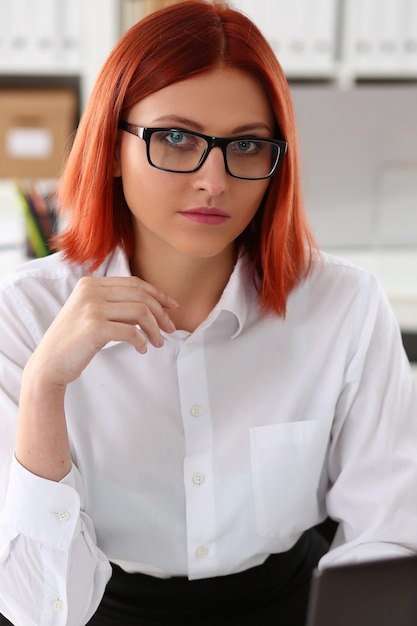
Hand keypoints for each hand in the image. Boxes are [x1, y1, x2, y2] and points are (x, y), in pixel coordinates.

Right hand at [27, 275, 177, 386]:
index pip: (134, 283)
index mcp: (90, 283)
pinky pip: (131, 332)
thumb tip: (153, 306)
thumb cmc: (74, 341)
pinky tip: (142, 349)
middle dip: (161, 312)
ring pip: (140, 311)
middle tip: (171, 329)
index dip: (157, 294)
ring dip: (155, 329)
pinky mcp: (94, 327)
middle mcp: (90, 291)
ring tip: (157, 342)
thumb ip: (115, 304)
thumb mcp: (91, 312)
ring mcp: (91, 308)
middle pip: (141, 295)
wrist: (49, 363)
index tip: (171, 306)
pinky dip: (142, 342)